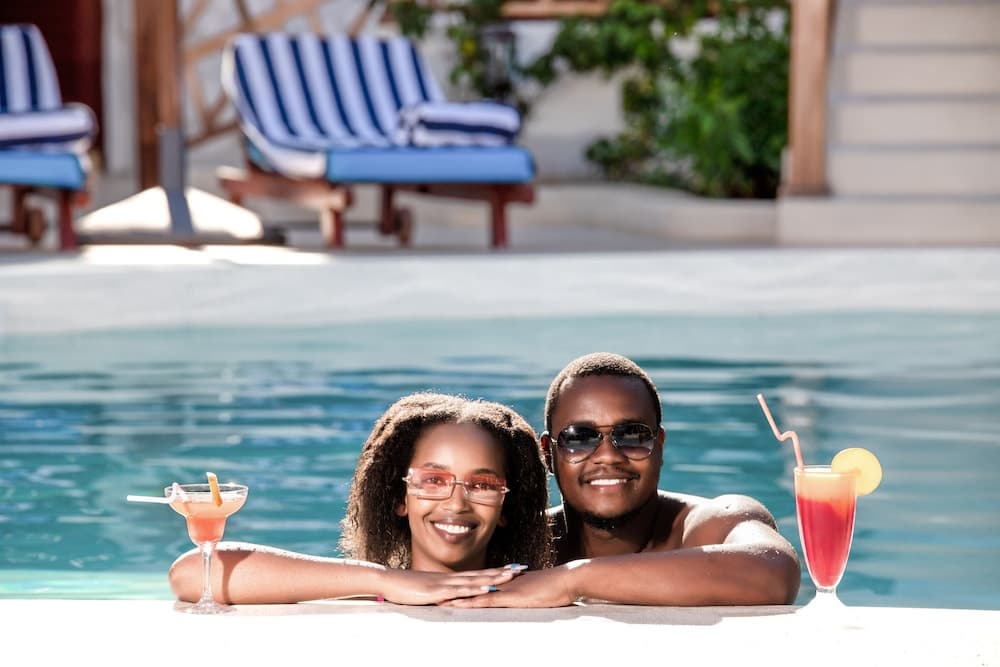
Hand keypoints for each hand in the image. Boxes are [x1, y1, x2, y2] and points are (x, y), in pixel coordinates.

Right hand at [378, 566, 522, 605]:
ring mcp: (445, 584)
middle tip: (520, 569)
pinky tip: (486, 590)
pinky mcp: (437, 592)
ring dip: (493, 579)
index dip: (494, 572)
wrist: (387, 581)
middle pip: (480, 575)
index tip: (510, 569)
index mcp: (449, 579)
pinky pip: (459, 591)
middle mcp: (450, 579)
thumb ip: (439, 594)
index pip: (477, 574)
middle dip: (501, 572)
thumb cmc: (404, 587)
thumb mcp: (426, 592)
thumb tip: (449, 599)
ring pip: (474, 581)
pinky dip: (475, 590)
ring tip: (510, 577)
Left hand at [442, 567, 575, 607]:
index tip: (451, 589)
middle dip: (455, 591)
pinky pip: (487, 600)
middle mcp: (502, 583)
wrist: (567, 579)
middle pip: (474, 587)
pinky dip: (472, 602)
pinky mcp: (510, 597)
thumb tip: (523, 595)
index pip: (482, 584)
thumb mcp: (537, 590)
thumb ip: (527, 592)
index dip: (466, 586)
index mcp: (508, 582)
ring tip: (439, 600)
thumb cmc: (557, 586)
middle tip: (436, 594)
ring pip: (476, 593)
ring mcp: (505, 589)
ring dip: (458, 597)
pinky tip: (460, 605)